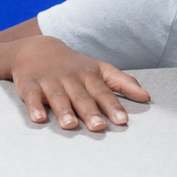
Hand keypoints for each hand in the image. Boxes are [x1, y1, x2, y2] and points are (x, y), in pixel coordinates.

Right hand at [10, 34, 150, 130]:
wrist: (36, 49)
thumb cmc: (74, 65)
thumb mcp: (100, 69)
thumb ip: (123, 82)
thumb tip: (147, 97)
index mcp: (89, 75)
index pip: (103, 92)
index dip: (113, 106)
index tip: (123, 120)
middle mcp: (71, 78)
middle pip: (82, 96)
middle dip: (90, 112)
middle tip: (99, 127)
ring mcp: (49, 81)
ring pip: (58, 97)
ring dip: (64, 111)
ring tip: (71, 125)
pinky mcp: (29, 85)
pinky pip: (32, 97)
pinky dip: (34, 107)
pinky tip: (39, 118)